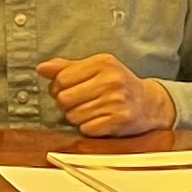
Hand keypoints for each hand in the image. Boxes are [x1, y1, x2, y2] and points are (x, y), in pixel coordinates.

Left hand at [42, 54, 173, 135]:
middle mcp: (111, 80)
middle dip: (66, 104)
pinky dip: (89, 127)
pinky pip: (86, 129)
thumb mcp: (96, 69)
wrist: (150, 104)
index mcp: (103, 62)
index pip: (61, 78)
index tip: (66, 90)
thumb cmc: (118, 85)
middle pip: (64, 98)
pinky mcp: (118, 120)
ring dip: (77, 117)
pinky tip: (100, 120)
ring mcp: (116, 101)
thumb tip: (41, 68)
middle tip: (79, 102)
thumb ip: (67, 67)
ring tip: (92, 111)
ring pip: (73, 116)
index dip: (57, 88)